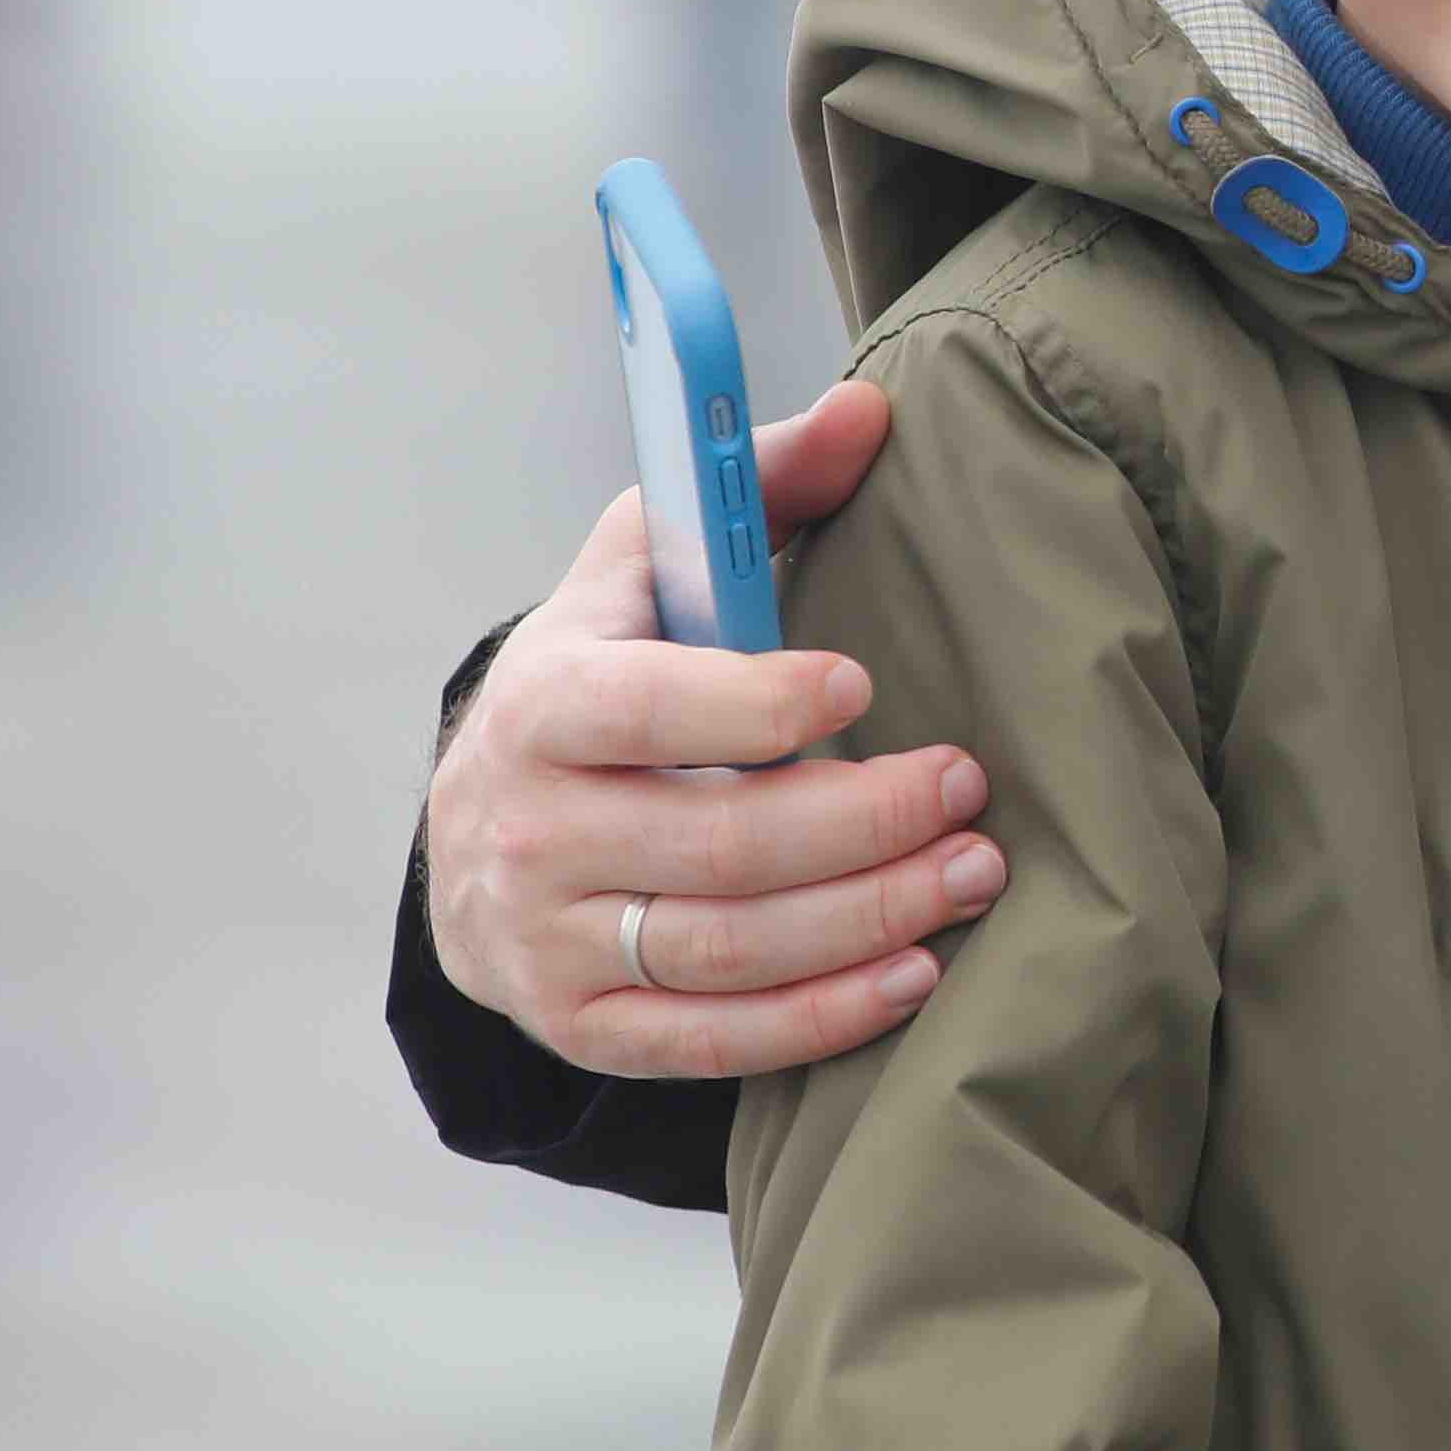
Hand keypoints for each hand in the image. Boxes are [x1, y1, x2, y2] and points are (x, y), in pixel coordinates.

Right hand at [422, 379, 1006, 1078]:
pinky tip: (913, 973)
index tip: (863, 683)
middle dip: (862, 821)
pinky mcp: (583, 1026)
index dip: (757, 703)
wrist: (479, 831)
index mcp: (543, 703)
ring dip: (868, 918)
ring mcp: (551, 942)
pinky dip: (820, 1016)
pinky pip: (712, 1042)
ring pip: (727, 950)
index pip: (648, 709)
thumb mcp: (645, 565)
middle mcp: (531, 831)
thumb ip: (754, 481)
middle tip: (966, 789)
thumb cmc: (596, 678)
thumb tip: (866, 409)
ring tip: (972, 874)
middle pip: (716, 844)